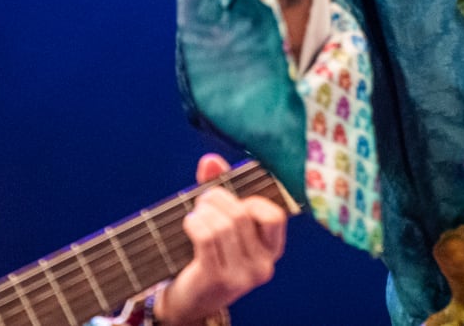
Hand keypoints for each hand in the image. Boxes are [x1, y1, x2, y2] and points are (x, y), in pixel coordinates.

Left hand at [155, 155, 286, 323]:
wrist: (189, 301)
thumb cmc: (208, 255)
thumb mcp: (221, 223)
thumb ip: (220, 189)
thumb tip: (211, 161)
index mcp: (271, 251)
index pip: (274, 215)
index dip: (251, 201)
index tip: (234, 201)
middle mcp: (262, 266)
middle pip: (242, 215)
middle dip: (217, 198)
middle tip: (203, 200)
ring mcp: (242, 276)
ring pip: (224, 224)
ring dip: (203, 211)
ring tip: (195, 214)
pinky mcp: (217, 279)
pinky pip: (207, 237)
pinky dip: (195, 223)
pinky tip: (189, 224)